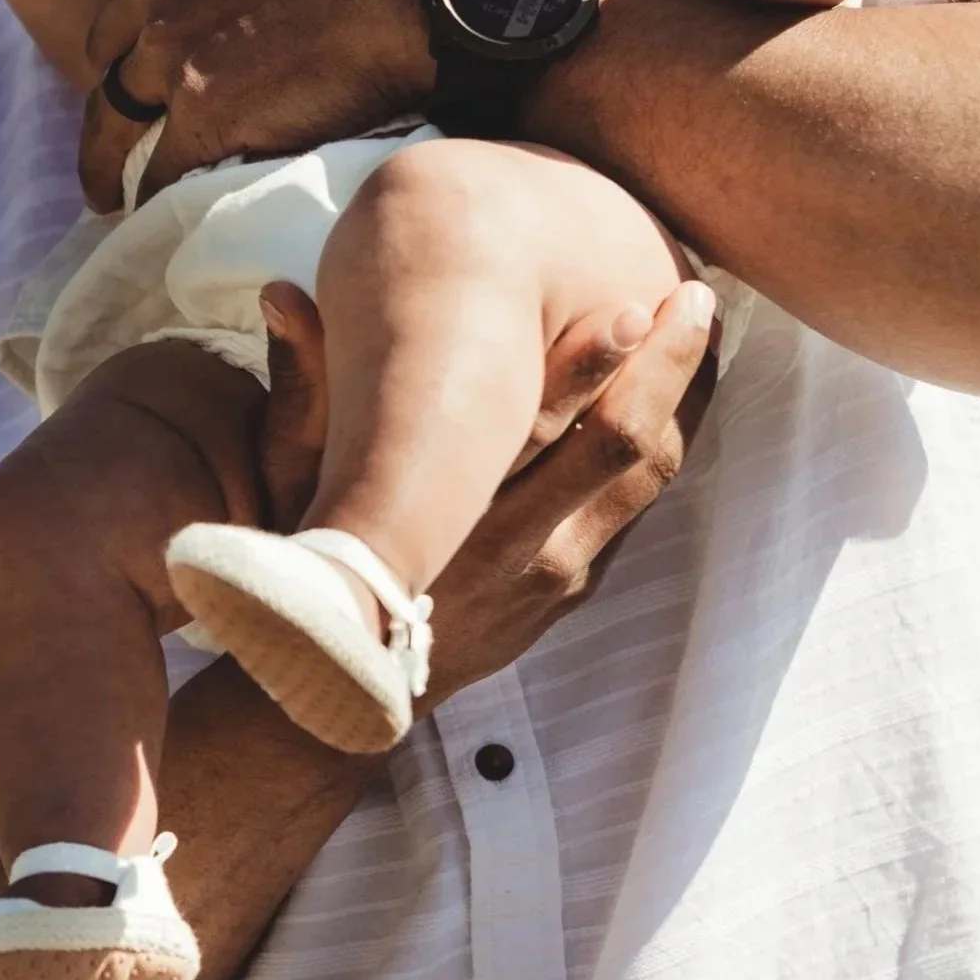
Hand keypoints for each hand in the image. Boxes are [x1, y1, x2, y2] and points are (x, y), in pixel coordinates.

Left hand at [78, 0, 457, 209]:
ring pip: (118, 118)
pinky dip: (157, 196)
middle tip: (110, 132)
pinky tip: (158, 216)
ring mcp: (175, 55)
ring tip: (110, 194)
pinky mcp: (206, 119)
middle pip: (109, 53)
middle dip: (110, 91)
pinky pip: (163, 171)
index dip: (136, 24)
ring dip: (109, 160)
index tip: (143, 52)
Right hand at [253, 276, 715, 643]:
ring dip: (682, 401)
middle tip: (696, 298)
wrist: (347, 686)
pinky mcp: (572, 589)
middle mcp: (514, 541)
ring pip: (645, 480)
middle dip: (666, 366)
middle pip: (620, 445)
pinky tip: (678, 395)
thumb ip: (299, 386)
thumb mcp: (290, 479)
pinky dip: (664, 445)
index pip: (540, 423)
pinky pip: (637, 510)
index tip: (631, 302)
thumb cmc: (315, 560)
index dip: (595, 362)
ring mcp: (553, 572)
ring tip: (700, 331)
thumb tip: (279, 292)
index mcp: (450, 504)